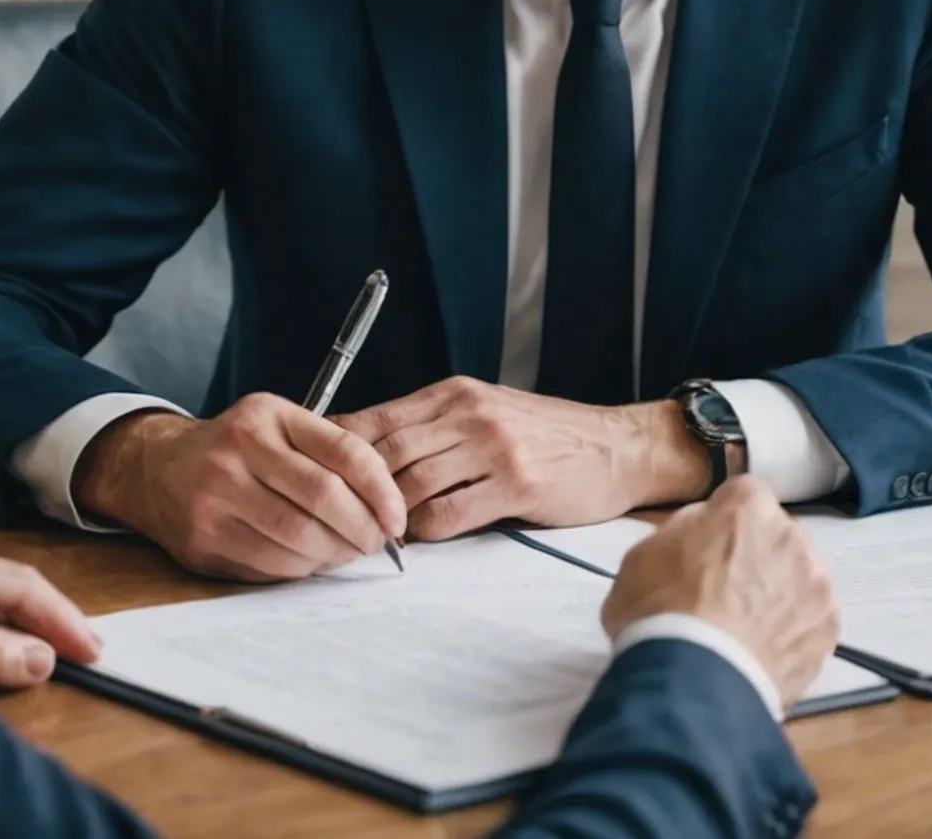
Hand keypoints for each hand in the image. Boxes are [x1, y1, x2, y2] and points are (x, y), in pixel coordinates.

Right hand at [71, 397, 407, 581]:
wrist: (157, 469)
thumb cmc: (236, 449)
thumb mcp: (280, 426)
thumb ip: (330, 451)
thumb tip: (387, 505)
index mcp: (268, 416)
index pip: (344, 452)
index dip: (382, 491)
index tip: (397, 519)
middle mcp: (238, 451)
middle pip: (323, 499)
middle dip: (362, 529)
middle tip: (376, 543)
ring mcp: (215, 497)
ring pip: (298, 539)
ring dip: (334, 554)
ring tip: (346, 552)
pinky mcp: (203, 539)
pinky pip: (270, 565)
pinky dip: (301, 569)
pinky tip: (310, 561)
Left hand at [335, 377, 704, 539]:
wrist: (617, 446)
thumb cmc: (546, 436)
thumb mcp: (486, 411)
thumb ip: (433, 427)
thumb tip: (366, 454)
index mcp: (453, 394)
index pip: (374, 419)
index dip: (336, 452)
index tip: (314, 479)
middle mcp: (468, 414)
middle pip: (384, 453)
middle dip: (354, 492)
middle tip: (336, 521)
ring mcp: (492, 447)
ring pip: (410, 486)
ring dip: (388, 517)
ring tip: (377, 536)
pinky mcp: (516, 484)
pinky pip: (449, 513)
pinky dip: (427, 530)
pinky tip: (426, 537)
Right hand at [602, 480, 839, 709]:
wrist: (693, 681)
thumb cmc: (658, 612)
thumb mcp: (644, 554)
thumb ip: (685, 531)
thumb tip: (704, 531)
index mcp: (747, 509)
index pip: (745, 494)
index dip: (727, 518)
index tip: (711, 544)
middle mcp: (792, 537)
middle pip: (779, 535)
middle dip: (760, 554)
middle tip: (730, 589)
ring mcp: (817, 584)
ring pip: (802, 576)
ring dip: (782, 591)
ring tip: (751, 627)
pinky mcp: (828, 629)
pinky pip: (813, 619)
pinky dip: (795, 630)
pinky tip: (768, 651)